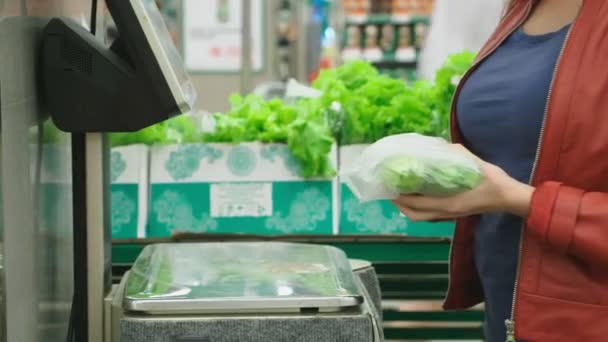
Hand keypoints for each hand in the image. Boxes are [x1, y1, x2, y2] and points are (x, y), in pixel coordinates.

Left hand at [391, 144, 534, 221]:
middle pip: (415, 215)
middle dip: (399, 204)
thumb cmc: (493, 181)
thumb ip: (454, 154)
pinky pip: (429, 215)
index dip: (400, 196)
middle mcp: (446, 212)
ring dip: (408, 207)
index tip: (390, 186)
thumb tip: (437, 146)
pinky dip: (418, 208)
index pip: (417, 203)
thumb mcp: (474, 164)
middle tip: (390, 190)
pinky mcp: (454, 214)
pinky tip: (417, 195)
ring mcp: (450, 215)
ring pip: (421, 217)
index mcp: (449, 203)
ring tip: (399, 193)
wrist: (509, 197)